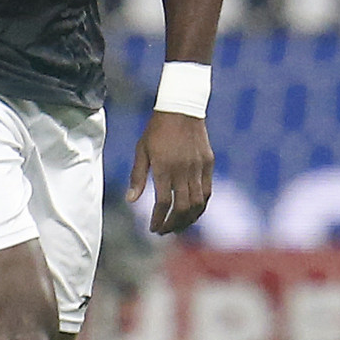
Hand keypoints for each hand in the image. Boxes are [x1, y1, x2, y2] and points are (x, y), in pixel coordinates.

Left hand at [127, 111, 213, 233]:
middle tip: (164, 231)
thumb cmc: (157, 130)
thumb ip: (138, 177)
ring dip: (188, 219)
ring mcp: (198, 167)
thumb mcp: (142, 150)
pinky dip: (201, 206)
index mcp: (164, 168)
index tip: (153, 228)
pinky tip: (193, 212)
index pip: (163, 203)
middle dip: (173, 224)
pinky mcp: (208, 163)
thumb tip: (130, 200)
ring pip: (197, 203)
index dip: (158, 219)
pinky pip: (207, 191)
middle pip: (182, 207)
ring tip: (178, 226)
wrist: (181, 108)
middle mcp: (183, 170)